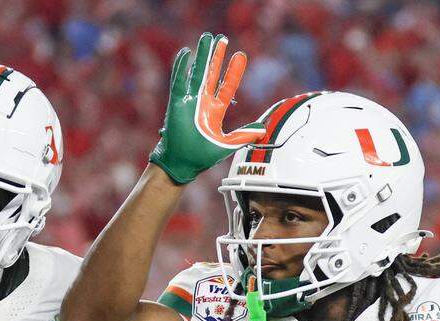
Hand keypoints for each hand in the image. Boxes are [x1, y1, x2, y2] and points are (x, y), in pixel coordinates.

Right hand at [149, 32, 264, 184]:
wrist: (182, 164)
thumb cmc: (201, 156)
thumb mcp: (227, 144)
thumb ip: (244, 135)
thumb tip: (263, 129)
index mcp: (215, 110)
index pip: (227, 86)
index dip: (234, 71)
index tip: (240, 55)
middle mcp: (203, 102)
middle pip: (212, 74)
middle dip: (217, 56)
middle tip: (222, 38)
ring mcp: (190, 101)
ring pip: (197, 73)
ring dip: (202, 56)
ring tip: (207, 38)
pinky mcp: (176, 103)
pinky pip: (178, 82)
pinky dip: (181, 68)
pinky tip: (185, 53)